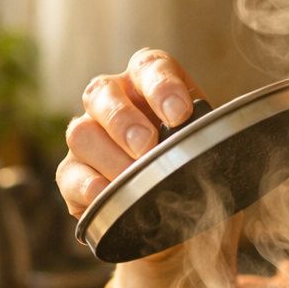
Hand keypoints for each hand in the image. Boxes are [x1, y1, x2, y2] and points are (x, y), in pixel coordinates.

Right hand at [55, 48, 203, 220]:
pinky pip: (69, 175)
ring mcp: (90, 136)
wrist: (182, 220)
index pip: (151, 67)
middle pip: (102, 92)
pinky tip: (107, 197)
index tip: (181, 114)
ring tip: (135, 180)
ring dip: (110, 157)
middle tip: (147, 146)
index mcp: (152, 84)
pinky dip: (88, 187)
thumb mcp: (216, 154)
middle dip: (124, 119)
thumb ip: (216, 144)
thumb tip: (219, 149)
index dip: (162, 86)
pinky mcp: (73, 173)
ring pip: (81, 132)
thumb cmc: (201, 172)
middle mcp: (114, 101)